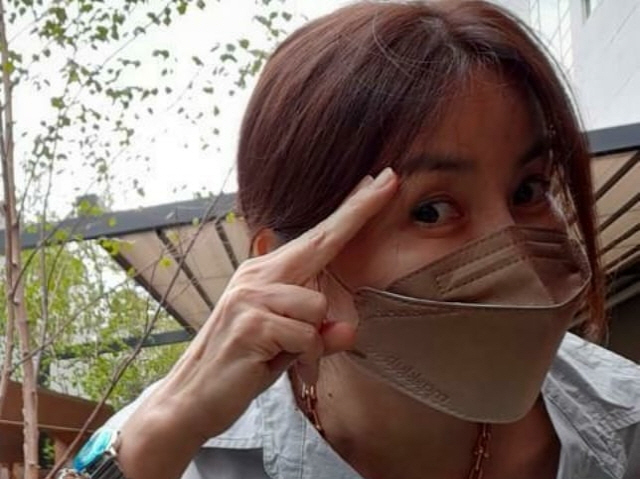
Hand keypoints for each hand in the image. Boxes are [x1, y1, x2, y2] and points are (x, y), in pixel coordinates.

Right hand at [117, 168, 396, 478]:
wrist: (192, 397)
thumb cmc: (241, 366)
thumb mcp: (287, 347)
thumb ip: (318, 334)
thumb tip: (348, 329)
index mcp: (265, 274)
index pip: (316, 239)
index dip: (350, 212)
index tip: (377, 183)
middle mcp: (257, 276)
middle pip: (321, 240)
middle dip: (360, 210)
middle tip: (391, 178)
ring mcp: (251, 296)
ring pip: (317, 306)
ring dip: (309, 341)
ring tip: (280, 355)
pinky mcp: (252, 322)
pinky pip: (306, 337)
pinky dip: (301, 358)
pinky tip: (271, 362)